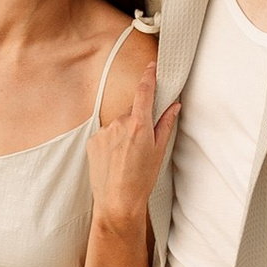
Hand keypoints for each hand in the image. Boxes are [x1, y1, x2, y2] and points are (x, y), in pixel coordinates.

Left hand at [85, 33, 178, 231]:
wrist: (118, 201)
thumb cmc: (143, 178)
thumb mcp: (159, 151)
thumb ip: (166, 124)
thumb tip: (174, 105)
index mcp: (139, 124)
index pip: (144, 91)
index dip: (149, 76)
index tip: (152, 65)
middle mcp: (119, 124)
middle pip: (132, 111)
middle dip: (139, 120)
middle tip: (143, 143)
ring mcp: (104, 132)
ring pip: (119, 124)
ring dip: (125, 133)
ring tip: (128, 156)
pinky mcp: (93, 141)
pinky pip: (106, 134)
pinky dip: (112, 142)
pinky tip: (116, 159)